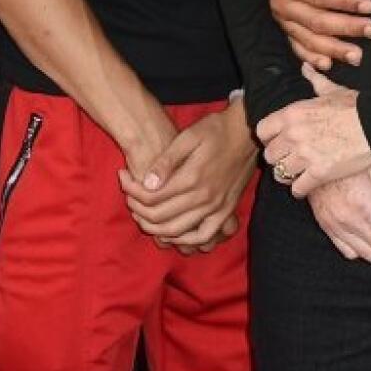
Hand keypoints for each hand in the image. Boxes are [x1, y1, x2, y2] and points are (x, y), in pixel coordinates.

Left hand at [118, 104, 256, 253]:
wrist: (248, 131)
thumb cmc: (216, 130)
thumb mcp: (188, 136)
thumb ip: (167, 161)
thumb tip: (147, 183)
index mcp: (192, 177)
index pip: (152, 195)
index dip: (131, 190)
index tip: (122, 178)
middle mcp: (204, 197)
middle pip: (160, 216)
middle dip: (137, 209)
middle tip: (128, 198)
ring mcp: (216, 207)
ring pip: (178, 230)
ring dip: (154, 228)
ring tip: (142, 216)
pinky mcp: (226, 211)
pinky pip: (203, 235)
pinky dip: (185, 240)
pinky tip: (172, 234)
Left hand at [257, 64, 370, 197]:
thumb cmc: (356, 106)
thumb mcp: (332, 90)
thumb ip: (315, 80)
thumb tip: (305, 68)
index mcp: (292, 113)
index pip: (261, 131)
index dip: (269, 138)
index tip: (278, 140)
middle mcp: (294, 134)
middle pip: (269, 155)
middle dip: (278, 158)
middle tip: (289, 159)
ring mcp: (305, 155)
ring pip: (280, 173)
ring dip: (288, 175)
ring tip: (297, 173)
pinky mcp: (319, 173)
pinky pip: (297, 188)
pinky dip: (300, 189)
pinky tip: (306, 185)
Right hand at [268, 0, 370, 69]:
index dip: (345, 2)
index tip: (370, 5)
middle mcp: (282, 4)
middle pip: (317, 21)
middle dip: (347, 27)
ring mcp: (283, 20)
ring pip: (309, 39)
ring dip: (334, 49)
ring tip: (357, 56)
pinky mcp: (286, 28)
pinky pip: (298, 47)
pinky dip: (313, 58)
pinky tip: (330, 64)